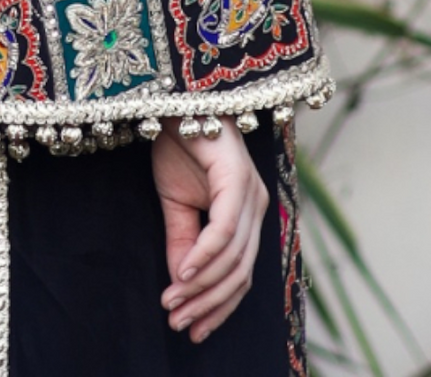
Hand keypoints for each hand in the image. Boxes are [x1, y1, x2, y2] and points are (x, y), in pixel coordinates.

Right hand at [153, 119, 268, 344]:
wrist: (175, 100)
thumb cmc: (179, 144)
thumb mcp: (176, 204)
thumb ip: (184, 242)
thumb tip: (181, 286)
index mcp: (247, 213)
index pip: (241, 274)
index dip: (217, 306)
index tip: (191, 330)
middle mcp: (257, 205)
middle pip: (240, 272)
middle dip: (208, 304)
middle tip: (178, 324)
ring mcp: (251, 191)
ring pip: (234, 257)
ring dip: (201, 286)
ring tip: (172, 303)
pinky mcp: (237, 179)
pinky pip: (223, 230)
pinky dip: (203, 256)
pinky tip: (182, 272)